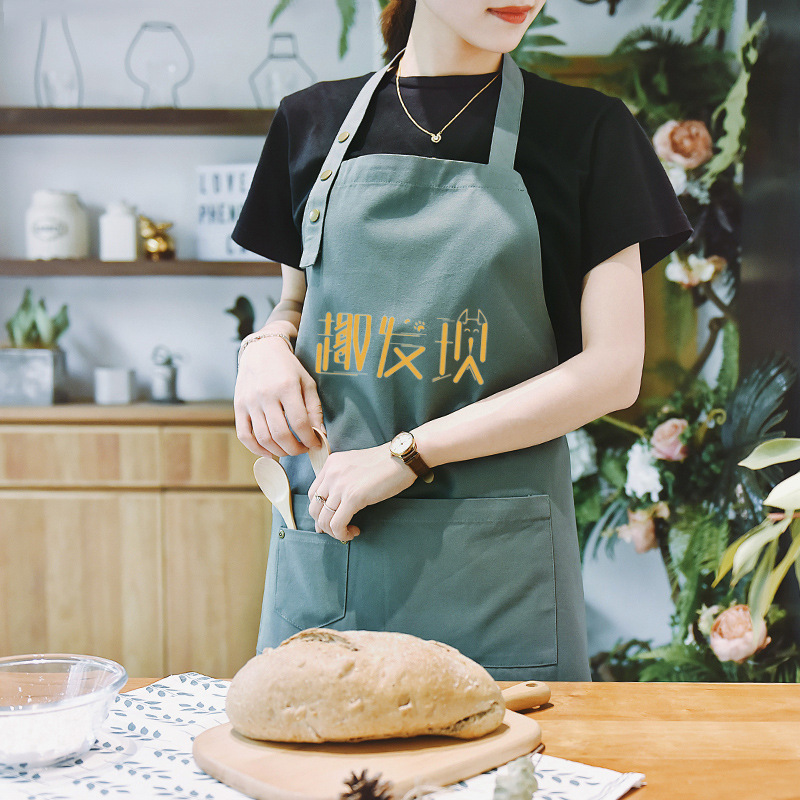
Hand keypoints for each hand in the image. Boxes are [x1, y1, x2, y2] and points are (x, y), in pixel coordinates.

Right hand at [234, 336, 323, 457]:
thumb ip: (314, 409)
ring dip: (279, 451)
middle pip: (280, 434)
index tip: (315, 444)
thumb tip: (320, 434)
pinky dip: (256, 449)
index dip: (309, 439)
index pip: (299, 423)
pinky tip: (269, 452)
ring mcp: (250, 402)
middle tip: (303, 449)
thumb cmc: (288, 367)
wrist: (261, 350)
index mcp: (286, 387)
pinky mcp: (238, 406)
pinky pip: (244, 435)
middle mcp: (266, 395)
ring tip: (289, 449)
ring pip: (263, 438)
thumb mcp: (307, 382)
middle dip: (295, 449)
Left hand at [307, 443, 416, 541]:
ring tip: (347, 532)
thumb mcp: (355, 463)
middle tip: (335, 531)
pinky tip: (354, 532)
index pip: (313, 493)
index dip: (318, 510)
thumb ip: (343, 477)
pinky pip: (337, 524)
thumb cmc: (385, 462)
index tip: (327, 519)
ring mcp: (341, 485)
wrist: (401, 457)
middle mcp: (332, 473)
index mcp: (331, 464)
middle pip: (314, 507)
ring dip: (334, 532)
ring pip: (323, 519)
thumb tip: (336, 502)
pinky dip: (342, 534)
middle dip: (322, 524)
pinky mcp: (353, 497)